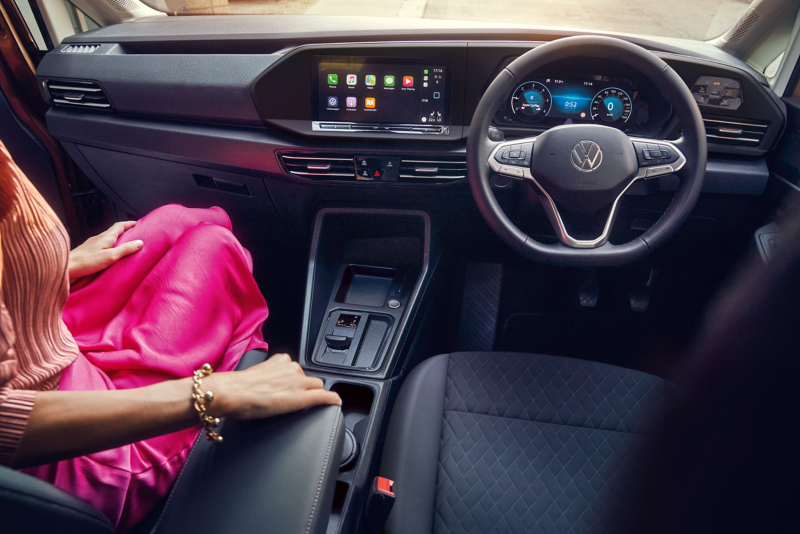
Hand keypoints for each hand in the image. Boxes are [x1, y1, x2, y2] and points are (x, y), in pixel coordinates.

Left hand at [68, 221, 142, 281]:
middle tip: (133, 235)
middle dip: (124, 232)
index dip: (128, 224)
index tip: (137, 224)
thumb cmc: (87, 262)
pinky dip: (109, 248)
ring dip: (116, 240)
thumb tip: (140, 242)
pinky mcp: (88, 252)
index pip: (119, 226)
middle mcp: (98, 238)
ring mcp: (92, 244)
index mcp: (105, 237)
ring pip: (107, 239)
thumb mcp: (111, 256)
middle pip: (113, 232)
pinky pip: (101, 246)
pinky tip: (109, 256)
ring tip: (124, 247)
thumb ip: (125, 249)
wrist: (67, 267)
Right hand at [204, 353, 340, 419]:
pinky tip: (335, 403)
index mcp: (280, 361)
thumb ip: (266, 374)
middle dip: (306, 387)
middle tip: (294, 398)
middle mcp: (292, 368)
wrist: (232, 392)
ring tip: (301, 403)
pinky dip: (331, 400)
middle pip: (309, 377)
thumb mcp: (254, 374)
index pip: (296, 369)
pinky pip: (323, 396)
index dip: (296, 380)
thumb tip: (263, 384)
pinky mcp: (302, 397)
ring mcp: (299, 382)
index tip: (293, 386)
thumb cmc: (236, 387)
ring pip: (317, 386)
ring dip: (313, 393)